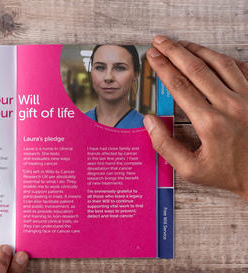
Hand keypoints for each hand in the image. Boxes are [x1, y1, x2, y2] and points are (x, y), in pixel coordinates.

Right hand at [144, 35, 247, 201]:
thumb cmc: (228, 174)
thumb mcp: (190, 170)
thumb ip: (165, 146)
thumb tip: (149, 121)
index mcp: (210, 123)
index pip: (180, 86)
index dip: (163, 69)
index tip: (152, 57)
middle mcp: (230, 106)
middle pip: (197, 69)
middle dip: (175, 52)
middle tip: (160, 41)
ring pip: (220, 64)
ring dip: (198, 50)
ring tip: (181, 44)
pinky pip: (241, 69)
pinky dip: (224, 59)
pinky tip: (211, 55)